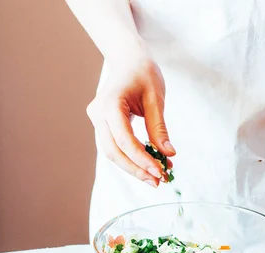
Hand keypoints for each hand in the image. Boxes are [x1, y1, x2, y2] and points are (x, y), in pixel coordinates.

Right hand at [87, 46, 174, 187]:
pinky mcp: (101, 126)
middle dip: (136, 170)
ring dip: (133, 168)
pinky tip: (148, 165)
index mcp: (110, 103)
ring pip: (111, 153)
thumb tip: (168, 155)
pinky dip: (130, 158)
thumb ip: (159, 128)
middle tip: (158, 182)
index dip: (141, 159)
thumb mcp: (156, 98)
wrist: (127, 58)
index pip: (124, 139)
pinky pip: (114, 147)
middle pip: (113, 152)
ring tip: (155, 177)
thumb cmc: (143, 72)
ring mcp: (97, 120)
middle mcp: (98, 114)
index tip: (160, 172)